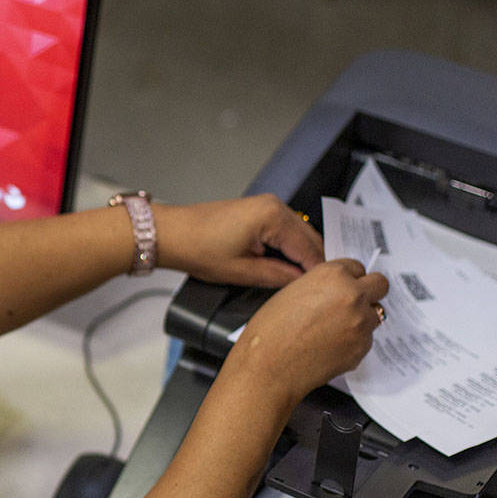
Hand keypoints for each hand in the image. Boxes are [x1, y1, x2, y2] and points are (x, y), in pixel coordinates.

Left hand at [154, 195, 323, 286]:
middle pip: (309, 238)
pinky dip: (289, 248)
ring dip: (301, 256)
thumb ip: (279, 277)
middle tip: (316, 290)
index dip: (318, 273)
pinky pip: (285, 230)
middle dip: (313, 263)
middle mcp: (274, 206)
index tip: (324, 292)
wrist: (173, 234)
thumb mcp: (243, 271)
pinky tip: (285, 266)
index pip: (309, 248)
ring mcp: (267, 206)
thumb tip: (302, 283)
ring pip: (299, 234)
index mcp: (273, 217)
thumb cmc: (198, 248)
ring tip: (300, 282)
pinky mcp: (259, 211)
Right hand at [225, 259, 388, 405]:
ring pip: (375, 313)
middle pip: (380, 284)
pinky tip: (331, 346)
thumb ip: (320, 286)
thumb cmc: (270, 332)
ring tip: (335, 328)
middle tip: (355, 301)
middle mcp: (351, 295)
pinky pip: (367, 339)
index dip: (350, 277)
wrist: (269, 367)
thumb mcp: (291, 292)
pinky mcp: (363, 347)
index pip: (357, 267)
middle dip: (369, 291)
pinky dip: (354, 341)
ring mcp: (360, 322)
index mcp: (331, 275)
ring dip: (362, 318)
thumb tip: (332, 291)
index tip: (347, 284)